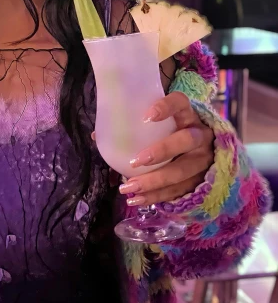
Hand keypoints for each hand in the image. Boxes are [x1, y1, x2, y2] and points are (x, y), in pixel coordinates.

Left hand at [118, 91, 214, 205]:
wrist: (203, 149)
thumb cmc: (171, 131)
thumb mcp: (160, 123)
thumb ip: (133, 125)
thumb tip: (97, 136)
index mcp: (187, 114)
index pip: (180, 103)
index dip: (166, 107)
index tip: (146, 116)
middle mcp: (200, 134)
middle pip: (186, 141)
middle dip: (161, 151)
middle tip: (136, 161)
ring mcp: (204, 159)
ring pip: (183, 171)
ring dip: (155, 182)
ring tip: (129, 187)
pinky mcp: (203, 180)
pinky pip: (180, 191)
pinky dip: (157, 196)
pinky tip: (137, 200)